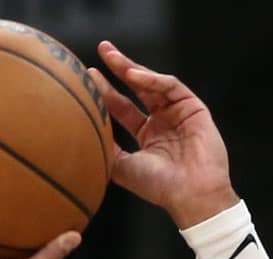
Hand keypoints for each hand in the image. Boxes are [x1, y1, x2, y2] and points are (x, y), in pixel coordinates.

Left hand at [89, 41, 238, 227]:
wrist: (190, 194)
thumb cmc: (158, 186)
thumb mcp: (122, 167)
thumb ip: (105, 148)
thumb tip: (80, 132)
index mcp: (147, 136)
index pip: (122, 108)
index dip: (106, 92)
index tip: (87, 77)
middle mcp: (162, 122)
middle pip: (137, 89)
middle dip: (119, 68)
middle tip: (102, 50)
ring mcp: (178, 114)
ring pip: (153, 83)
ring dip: (132, 69)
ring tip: (112, 58)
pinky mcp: (193, 108)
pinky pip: (171, 87)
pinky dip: (152, 79)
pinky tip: (134, 76)